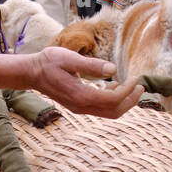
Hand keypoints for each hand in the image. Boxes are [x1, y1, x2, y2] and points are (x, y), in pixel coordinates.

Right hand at [26, 47, 143, 118]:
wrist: (31, 72)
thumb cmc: (49, 62)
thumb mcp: (69, 58)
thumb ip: (91, 65)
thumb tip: (113, 69)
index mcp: (80, 95)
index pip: (112, 100)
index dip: (127, 90)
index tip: (135, 77)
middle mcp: (81, 106)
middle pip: (114, 111)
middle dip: (130, 100)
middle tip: (140, 85)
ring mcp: (79, 108)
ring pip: (108, 112)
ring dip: (123, 102)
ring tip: (133, 86)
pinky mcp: (78, 105)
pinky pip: (101, 109)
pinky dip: (113, 101)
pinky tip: (114, 85)